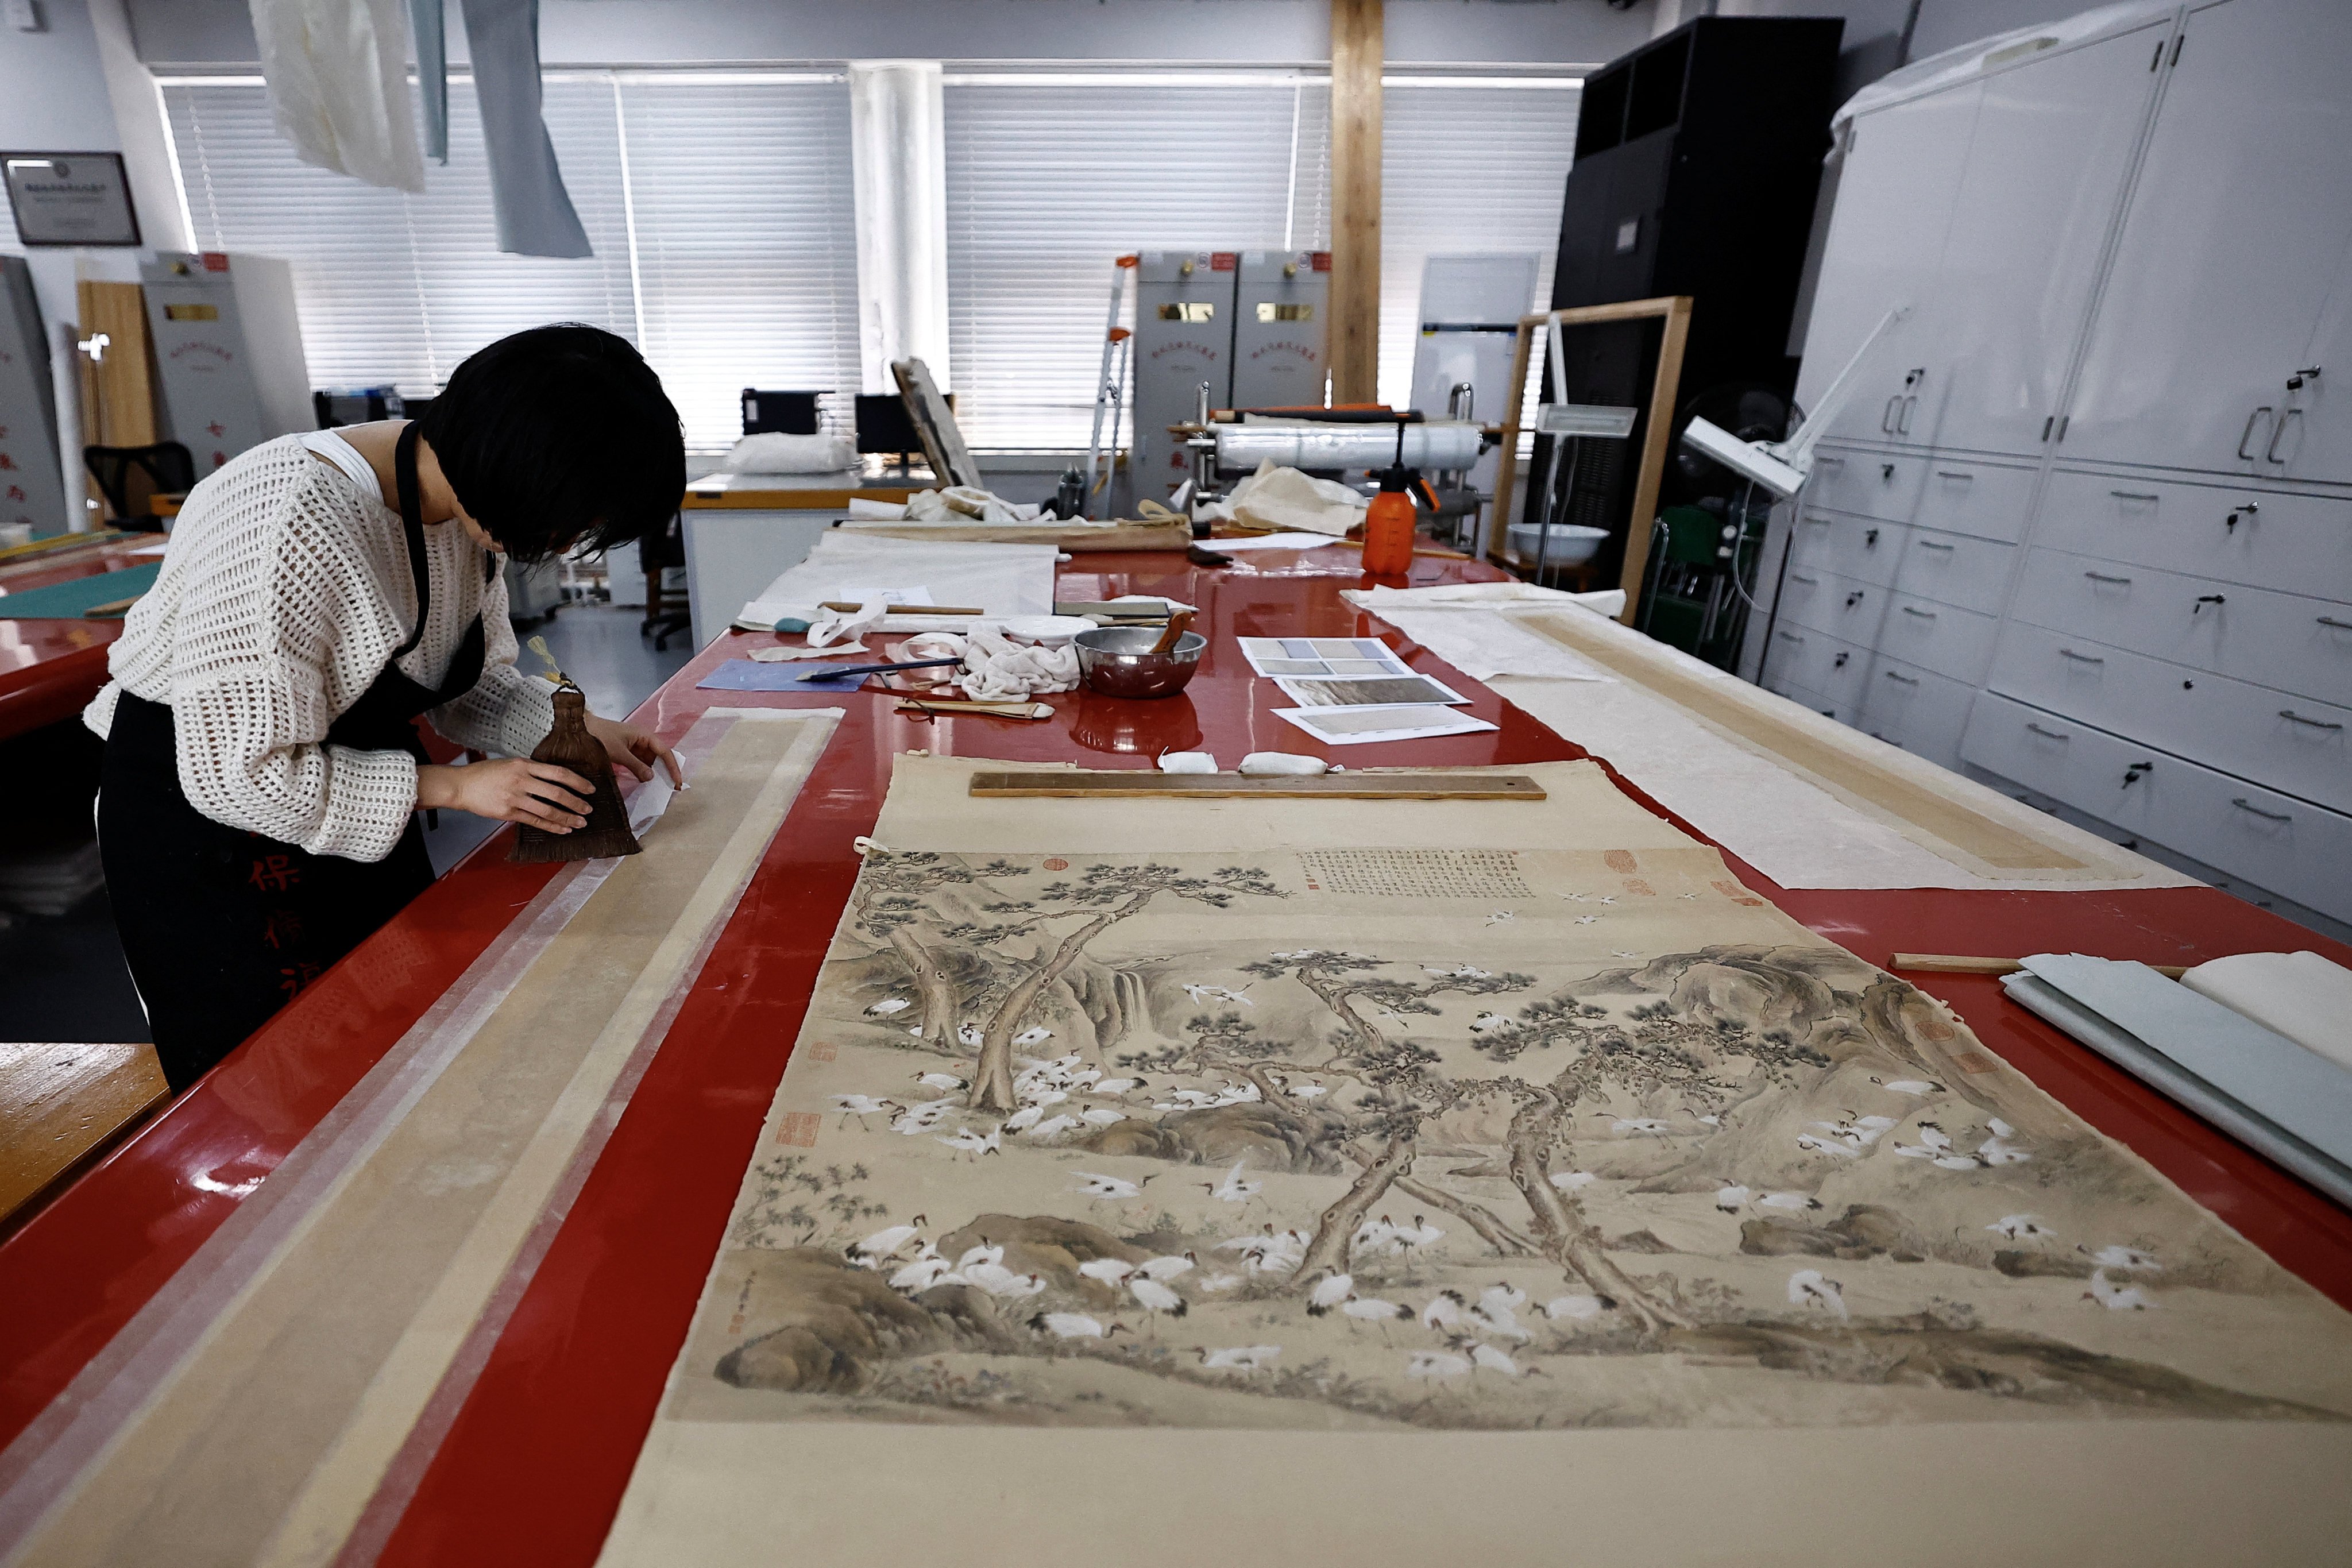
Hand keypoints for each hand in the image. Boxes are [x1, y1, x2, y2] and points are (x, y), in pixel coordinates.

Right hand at [417, 759, 593, 833]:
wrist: (462, 785)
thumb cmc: (487, 773)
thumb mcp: (511, 763)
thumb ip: (533, 770)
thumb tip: (558, 779)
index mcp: (524, 765)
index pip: (558, 773)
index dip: (578, 781)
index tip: (590, 788)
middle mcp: (521, 780)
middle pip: (557, 793)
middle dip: (576, 803)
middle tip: (589, 809)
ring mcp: (514, 798)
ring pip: (548, 810)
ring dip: (568, 818)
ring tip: (581, 822)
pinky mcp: (508, 813)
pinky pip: (535, 822)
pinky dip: (552, 827)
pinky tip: (563, 829)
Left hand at [586, 712, 684, 786]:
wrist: (579, 729)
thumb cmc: (599, 735)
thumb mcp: (618, 752)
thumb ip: (636, 765)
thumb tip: (651, 777)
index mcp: (644, 735)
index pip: (664, 752)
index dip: (672, 767)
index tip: (676, 782)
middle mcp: (641, 740)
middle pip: (659, 757)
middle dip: (665, 771)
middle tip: (671, 788)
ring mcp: (633, 747)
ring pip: (649, 762)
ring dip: (654, 773)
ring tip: (659, 788)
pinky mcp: (625, 753)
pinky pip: (639, 764)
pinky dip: (643, 773)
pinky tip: (644, 783)